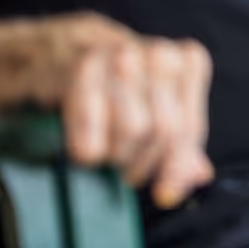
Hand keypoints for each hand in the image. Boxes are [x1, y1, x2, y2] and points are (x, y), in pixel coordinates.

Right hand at [44, 15, 213, 208]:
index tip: (164, 194)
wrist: (49, 55)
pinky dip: (89, 140)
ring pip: (133, 127)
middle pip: (164, 129)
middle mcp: (159, 53)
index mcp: (184, 62)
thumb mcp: (149, 109)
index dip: (176, 165)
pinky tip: (85, 153)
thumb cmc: (106, 88)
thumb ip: (176, 140)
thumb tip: (199, 174)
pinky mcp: (79, 60)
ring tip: (102, 156)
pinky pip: (90, 112)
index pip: (190, 126)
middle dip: (141, 161)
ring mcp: (122, 53)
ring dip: (116, 154)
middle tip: (121, 169)